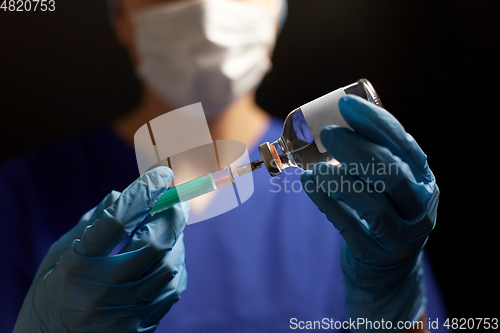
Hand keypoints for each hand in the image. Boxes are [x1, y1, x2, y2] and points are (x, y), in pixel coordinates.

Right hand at [14, 167, 188, 332]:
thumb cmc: (51, 294)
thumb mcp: (59, 255)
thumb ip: (91, 224)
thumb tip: (122, 193)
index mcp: (77, 265)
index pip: (118, 220)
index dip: (144, 192)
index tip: (162, 174)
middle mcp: (102, 290)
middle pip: (155, 244)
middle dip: (173, 216)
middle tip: (176, 202)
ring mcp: (123, 312)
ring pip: (170, 266)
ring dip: (177, 240)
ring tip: (170, 229)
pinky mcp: (139, 328)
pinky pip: (172, 290)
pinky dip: (176, 266)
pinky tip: (168, 256)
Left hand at [301, 95, 438, 327]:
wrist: (387, 266)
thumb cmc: (383, 210)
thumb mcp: (389, 183)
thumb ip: (372, 156)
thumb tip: (334, 119)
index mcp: (422, 177)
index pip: (402, 144)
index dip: (375, 122)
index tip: (346, 104)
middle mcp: (419, 204)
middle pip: (393, 174)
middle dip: (358, 150)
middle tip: (327, 134)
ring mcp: (401, 234)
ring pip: (374, 206)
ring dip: (340, 180)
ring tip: (315, 167)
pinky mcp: (376, 254)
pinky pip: (350, 228)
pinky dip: (328, 204)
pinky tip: (309, 184)